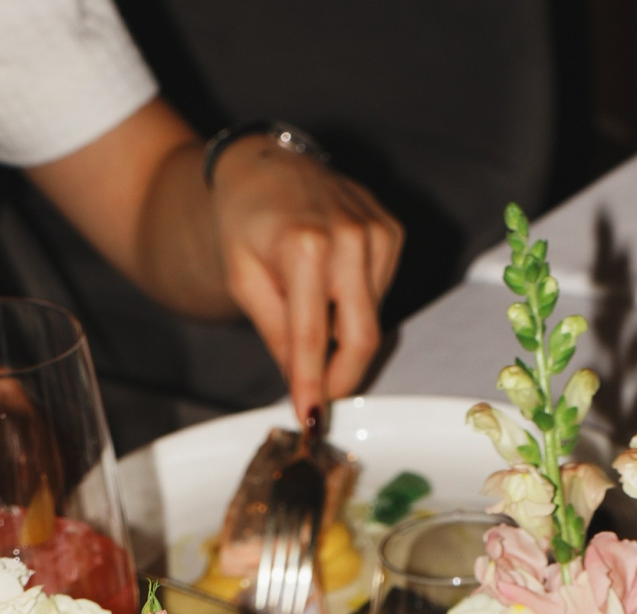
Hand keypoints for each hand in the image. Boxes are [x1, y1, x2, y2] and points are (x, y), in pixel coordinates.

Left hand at [208, 138, 402, 419]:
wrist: (265, 168)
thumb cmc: (246, 224)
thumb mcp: (244, 282)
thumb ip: (276, 334)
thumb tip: (302, 385)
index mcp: (304, 246)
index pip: (313, 337)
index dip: (313, 386)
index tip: (313, 421)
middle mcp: (349, 235)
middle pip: (361, 337)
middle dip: (342, 376)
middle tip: (321, 397)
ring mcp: (377, 231)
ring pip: (372, 320)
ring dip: (343, 334)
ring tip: (312, 310)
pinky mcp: (392, 232)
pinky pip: (380, 295)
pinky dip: (356, 305)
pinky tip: (331, 283)